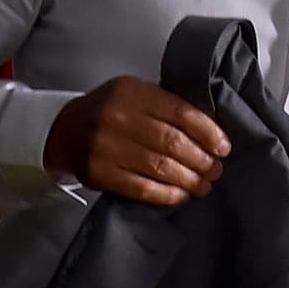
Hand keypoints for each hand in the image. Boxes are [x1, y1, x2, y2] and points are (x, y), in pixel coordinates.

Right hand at [44, 77, 230, 206]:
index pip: (181, 113)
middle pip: (173, 142)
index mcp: (133, 92)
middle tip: (216, 171)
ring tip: (203, 185)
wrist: (64, 129)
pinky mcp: (98, 173)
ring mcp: (106, 147)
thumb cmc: (112, 111)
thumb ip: (166, 105)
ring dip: (189, 180)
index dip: (208, 133)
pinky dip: (166, 194)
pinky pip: (141, 187)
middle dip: (202, 160)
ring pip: (160, 167)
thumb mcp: (136, 94)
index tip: (224, 148)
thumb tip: (212, 131)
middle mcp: (119, 117)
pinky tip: (181, 195)